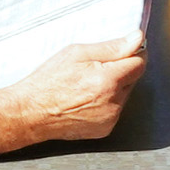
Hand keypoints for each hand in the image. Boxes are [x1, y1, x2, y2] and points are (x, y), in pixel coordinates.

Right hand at [12, 33, 146, 140]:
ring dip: (114, 87)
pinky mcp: (105, 129)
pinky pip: (115, 109)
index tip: (124, 50)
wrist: (31, 112)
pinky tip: (86, 100)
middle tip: (95, 68)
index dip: (133, 54)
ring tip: (86, 85)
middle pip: (132, 79)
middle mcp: (112, 102)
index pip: (139, 63)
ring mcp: (110, 118)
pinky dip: (106, 103)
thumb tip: (137, 39)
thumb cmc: (48, 82)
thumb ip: (111, 47)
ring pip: (124, 95)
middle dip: (120, 70)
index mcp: (107, 80)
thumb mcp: (77, 53)